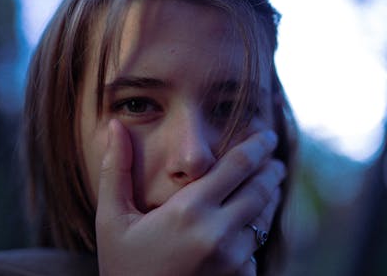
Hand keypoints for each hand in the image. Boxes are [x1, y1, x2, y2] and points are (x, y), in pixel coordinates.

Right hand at [95, 119, 285, 275]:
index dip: (257, 146)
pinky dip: (258, 229)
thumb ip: (116, 171)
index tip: (266, 135)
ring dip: (271, 196)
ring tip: (272, 183)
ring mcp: (234, 261)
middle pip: (261, 189)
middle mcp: (218, 234)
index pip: (237, 166)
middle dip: (272, 169)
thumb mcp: (111, 220)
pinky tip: (254, 221)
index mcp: (188, 211)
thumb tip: (114, 125)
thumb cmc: (123, 268)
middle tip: (276, 159)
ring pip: (265, 217)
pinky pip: (258, 246)